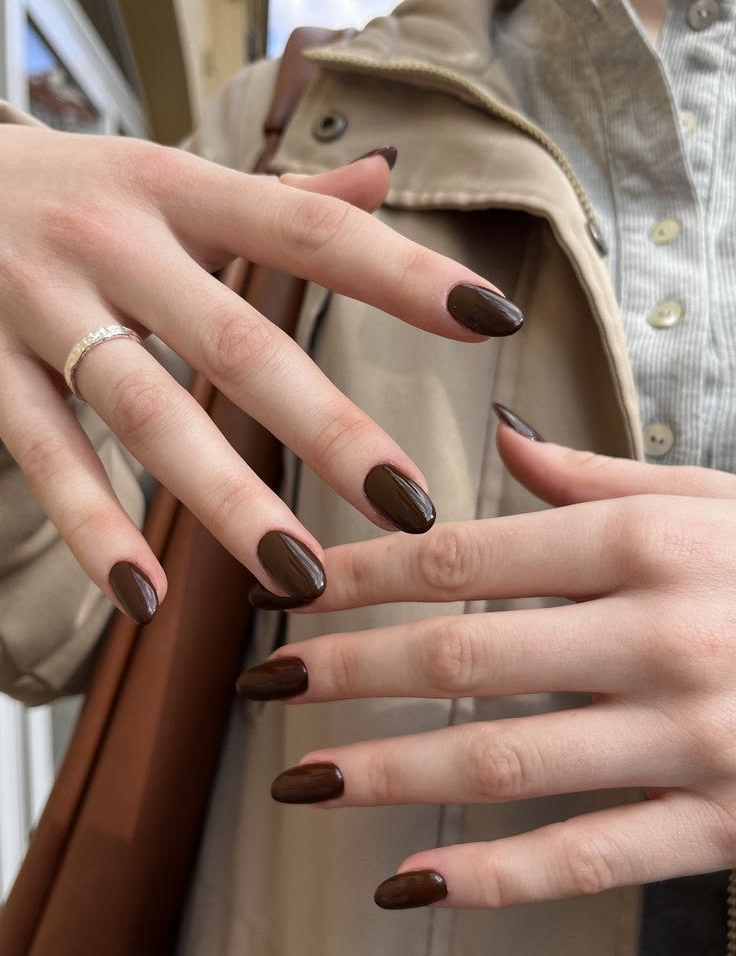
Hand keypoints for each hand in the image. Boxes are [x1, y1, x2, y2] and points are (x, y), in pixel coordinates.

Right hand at [0, 126, 519, 620]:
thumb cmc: (77, 187)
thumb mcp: (170, 171)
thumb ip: (278, 192)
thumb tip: (382, 177)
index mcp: (177, 188)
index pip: (308, 228)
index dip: (402, 272)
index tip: (491, 320)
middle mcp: (115, 244)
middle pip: (237, 343)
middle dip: (329, 429)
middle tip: (412, 505)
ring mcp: (43, 308)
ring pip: (146, 415)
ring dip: (225, 501)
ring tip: (299, 575)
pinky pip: (46, 457)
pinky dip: (94, 529)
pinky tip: (147, 595)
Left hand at [237, 410, 735, 908]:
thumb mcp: (710, 497)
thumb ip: (597, 473)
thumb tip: (502, 433)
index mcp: (646, 541)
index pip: (465, 555)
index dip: (364, 574)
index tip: (292, 590)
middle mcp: (660, 633)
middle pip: (465, 655)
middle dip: (349, 671)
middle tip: (262, 680)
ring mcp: (691, 737)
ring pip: (506, 761)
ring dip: (388, 772)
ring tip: (302, 778)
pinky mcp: (723, 822)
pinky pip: (588, 859)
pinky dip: (492, 878)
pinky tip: (407, 882)